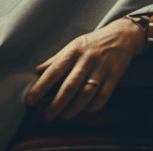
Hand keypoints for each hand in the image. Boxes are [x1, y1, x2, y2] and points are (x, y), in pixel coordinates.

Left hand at [25, 17, 145, 120]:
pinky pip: (103, 95)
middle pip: (70, 85)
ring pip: (87, 92)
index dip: (41, 86)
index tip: (30, 100)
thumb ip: (56, 60)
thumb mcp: (73, 46)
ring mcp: (101, 68)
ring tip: (64, 116)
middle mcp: (87, 59)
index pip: (54, 71)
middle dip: (57, 103)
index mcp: (73, 51)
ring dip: (74, 108)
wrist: (121, 36)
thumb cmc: (92, 43)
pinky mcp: (114, 76)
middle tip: (47, 116)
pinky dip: (94, 105)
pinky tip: (86, 110)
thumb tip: (37, 71)